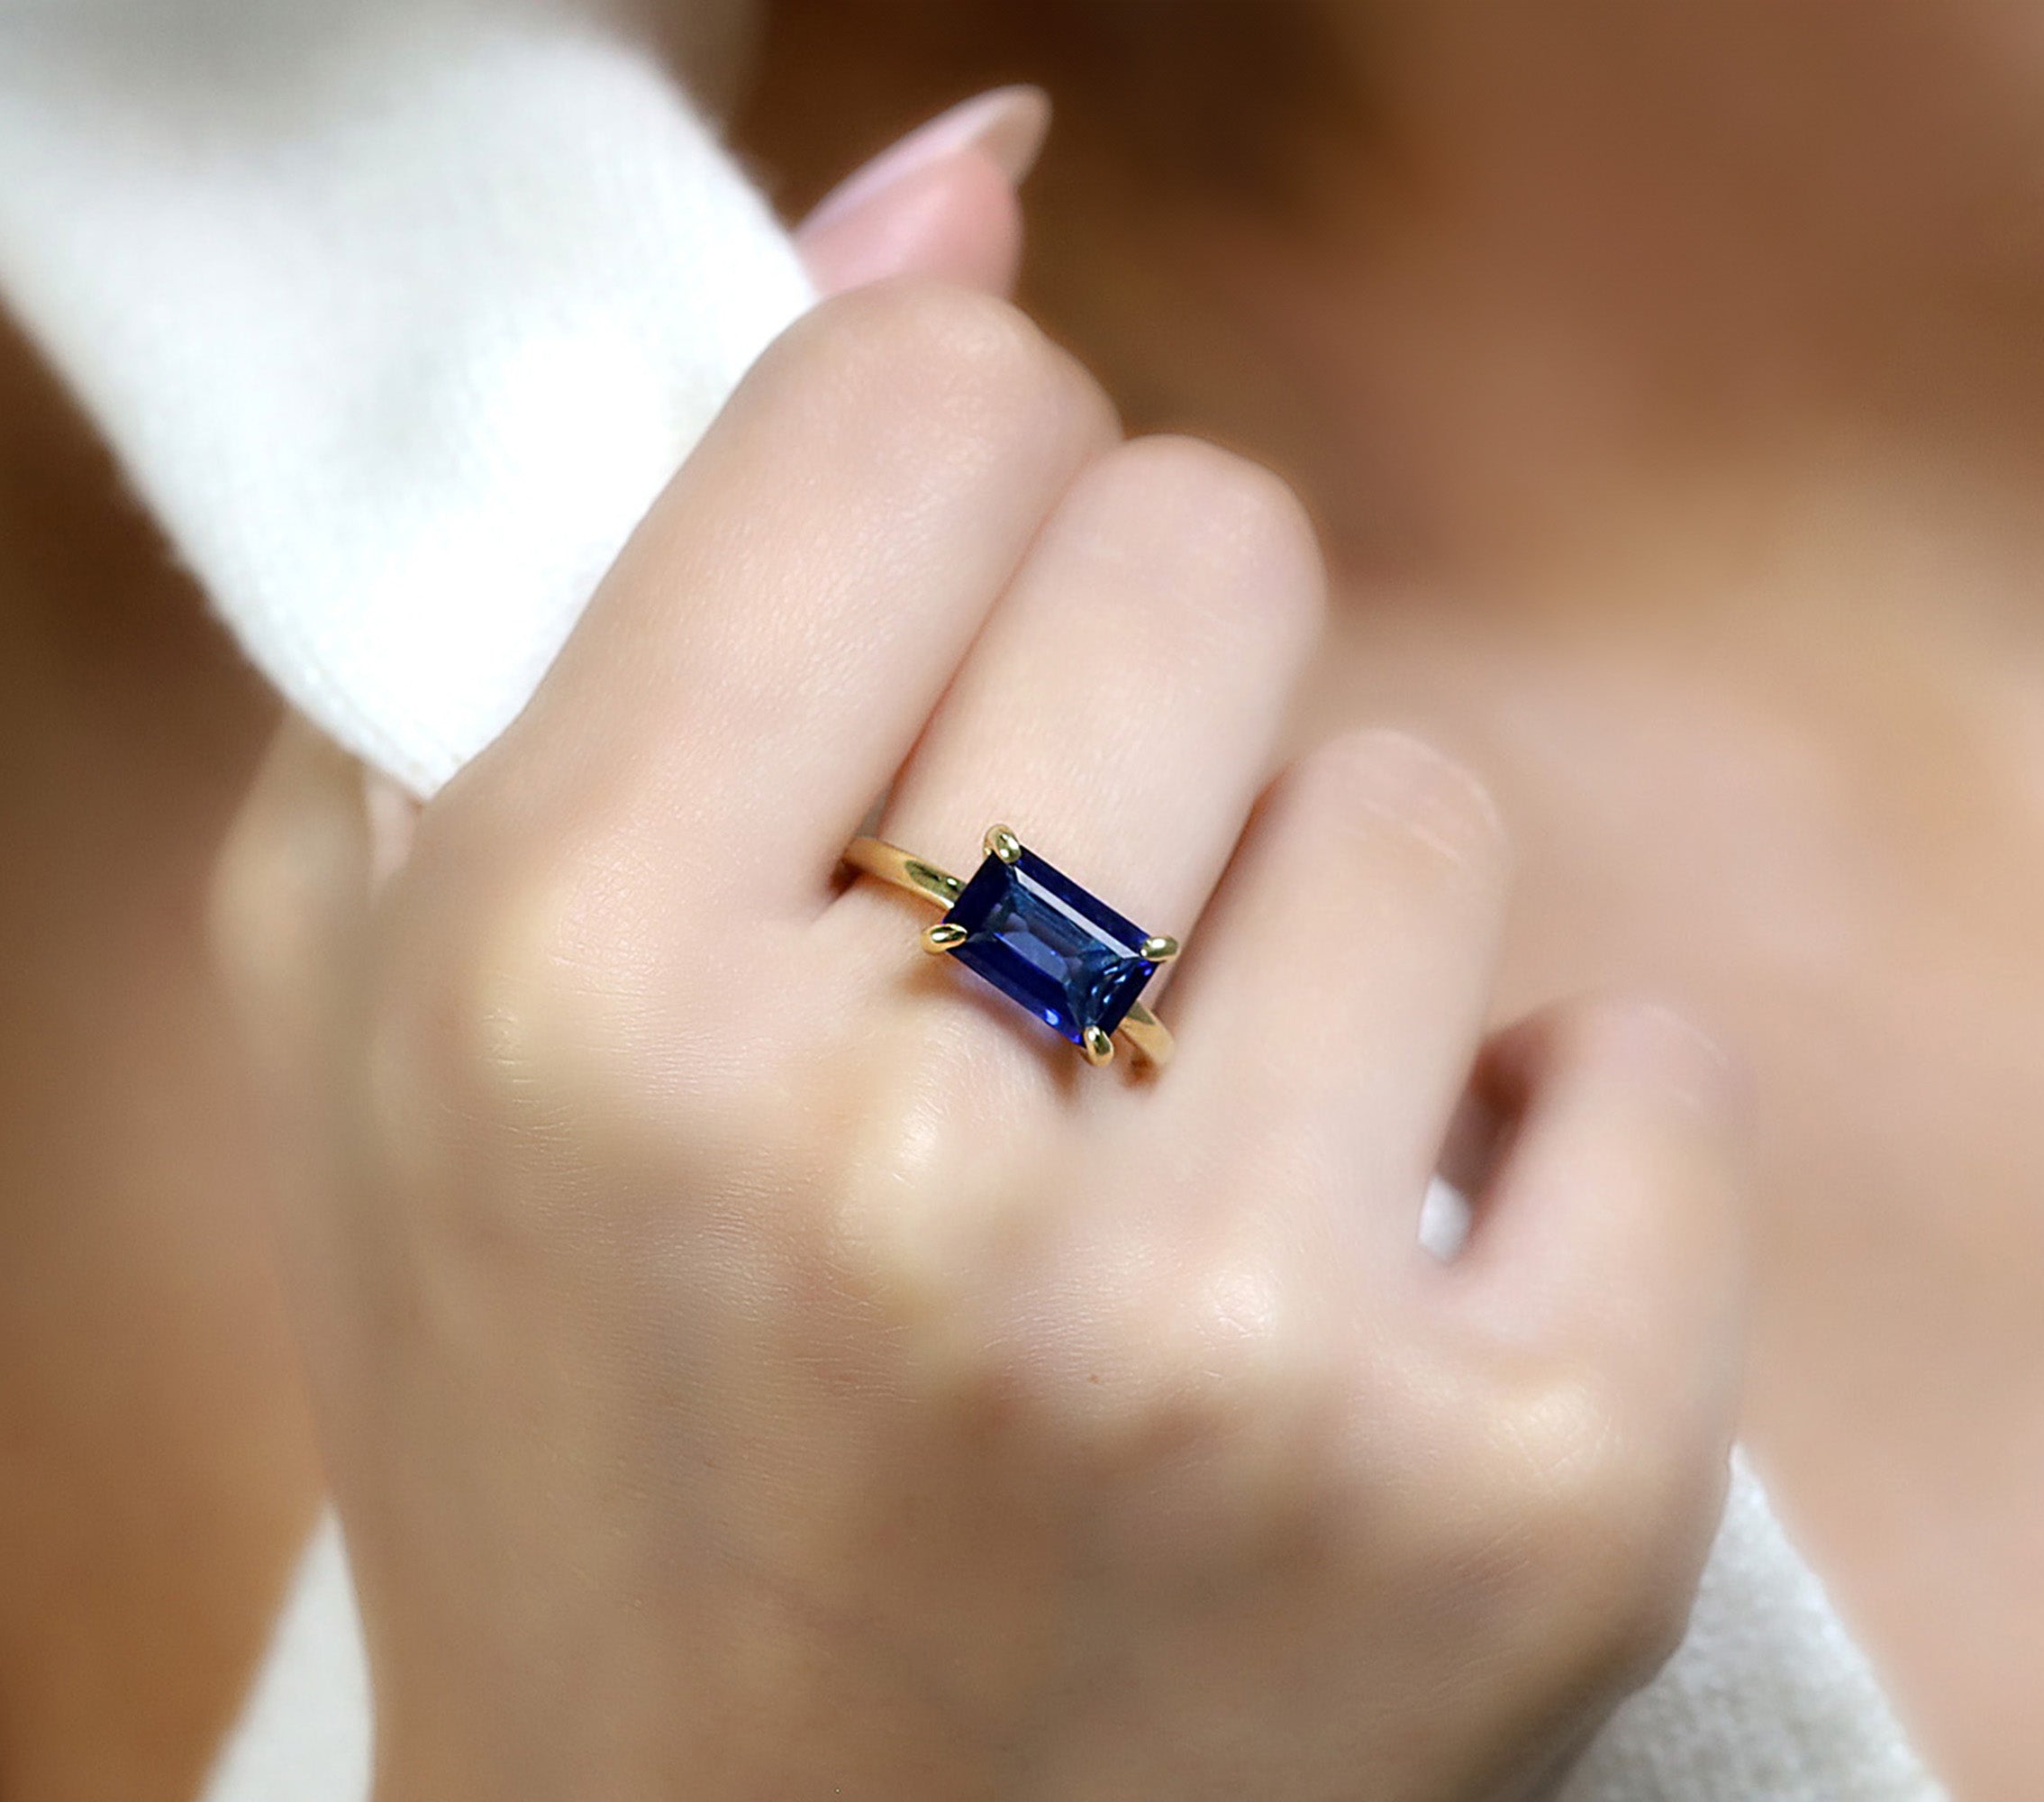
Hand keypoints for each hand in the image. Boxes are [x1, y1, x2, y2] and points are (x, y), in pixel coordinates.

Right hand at [216, 102, 1746, 1801]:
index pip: (932, 404)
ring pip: (1429, 809)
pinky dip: (1535, 1153)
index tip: (926, 647)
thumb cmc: (569, 1443)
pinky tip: (1367, 1302)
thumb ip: (603, 555)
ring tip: (1163, 1174)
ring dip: (1305, 950)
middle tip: (1033, 947)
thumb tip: (961, 173)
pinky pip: (1650, 1068)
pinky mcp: (1529, 1510)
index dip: (946, 493)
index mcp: (571, 986)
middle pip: (1210, 542)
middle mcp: (894, 1157)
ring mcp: (1241, 1348)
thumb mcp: (393, 1012)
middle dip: (1129, 705)